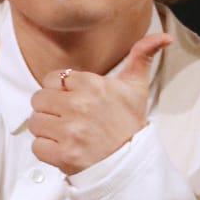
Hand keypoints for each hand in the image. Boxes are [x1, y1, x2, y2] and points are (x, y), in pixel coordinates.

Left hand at [29, 33, 169, 174]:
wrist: (132, 163)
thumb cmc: (129, 124)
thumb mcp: (136, 87)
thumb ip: (142, 56)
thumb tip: (163, 37)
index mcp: (92, 85)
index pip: (52, 79)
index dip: (58, 90)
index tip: (71, 99)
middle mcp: (79, 106)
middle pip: (39, 99)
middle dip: (51, 109)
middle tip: (68, 118)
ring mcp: (70, 131)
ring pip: (35, 122)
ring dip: (47, 130)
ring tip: (66, 134)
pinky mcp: (63, 154)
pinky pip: (36, 146)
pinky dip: (47, 150)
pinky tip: (64, 148)